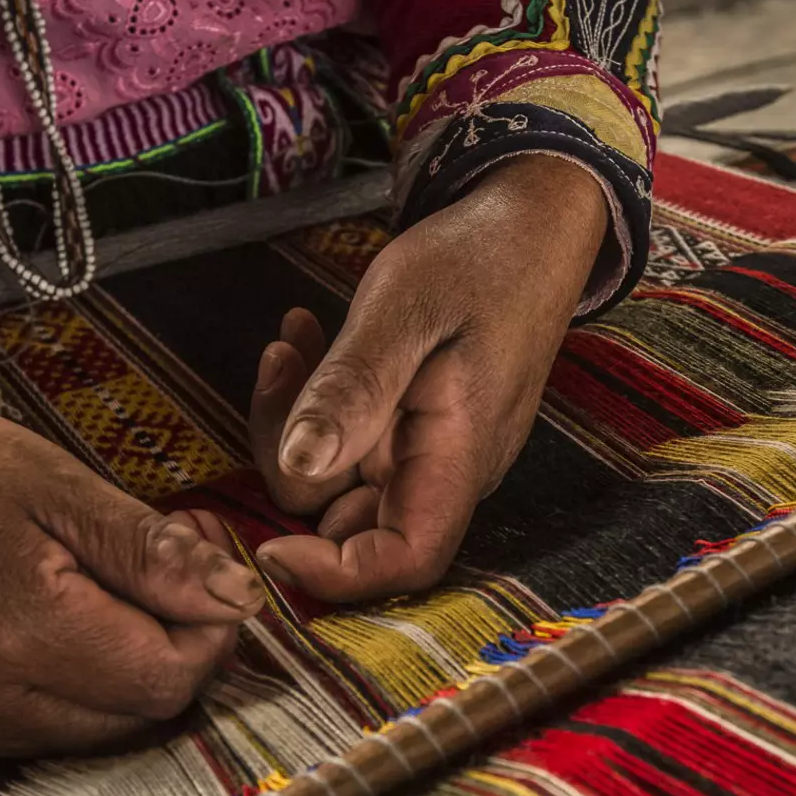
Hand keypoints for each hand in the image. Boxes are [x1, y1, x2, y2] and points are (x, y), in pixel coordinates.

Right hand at [0, 359, 265, 755]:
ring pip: (90, 736)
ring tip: (104, 593)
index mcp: (16, 628)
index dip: (208, 632)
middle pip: (136, 719)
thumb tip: (240, 601)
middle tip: (165, 572)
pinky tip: (51, 628)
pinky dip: (65, 692)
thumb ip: (150, 551)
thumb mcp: (58, 482)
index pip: (166, 680)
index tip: (202, 568)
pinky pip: (34, 737)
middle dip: (172, 651)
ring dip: (120, 676)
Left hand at [249, 154, 608, 599]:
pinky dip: (315, 402)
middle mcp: (445, 471)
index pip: (403, 560)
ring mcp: (429, 451)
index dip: (332, 573)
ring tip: (291, 340)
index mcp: (458, 457)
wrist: (528, 222)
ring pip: (338, 478)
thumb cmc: (479, 259)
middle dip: (290, 461)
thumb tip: (298, 468)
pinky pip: (348, 441)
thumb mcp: (404, 312)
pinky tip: (304, 338)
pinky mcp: (413, 426)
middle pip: (349, 521)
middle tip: (278, 364)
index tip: (266, 543)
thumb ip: (353, 391)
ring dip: (296, 419)